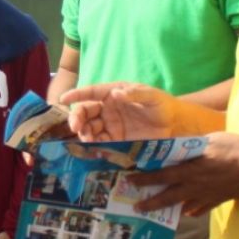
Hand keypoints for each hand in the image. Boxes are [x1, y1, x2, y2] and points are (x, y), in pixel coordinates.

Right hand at [60, 82, 180, 140]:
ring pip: (90, 127)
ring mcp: (111, 125)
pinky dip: (95, 144)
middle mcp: (108, 108)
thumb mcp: (151, 96)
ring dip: (84, 132)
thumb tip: (116, 94)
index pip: (91, 92)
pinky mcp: (116, 140)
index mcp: (113, 93)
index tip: (63, 99)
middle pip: (86, 111)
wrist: (175, 125)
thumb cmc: (163, 105)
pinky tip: (95, 146)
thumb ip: (134, 94)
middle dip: (77, 118)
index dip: (77, 94)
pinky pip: (100, 141)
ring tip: (86, 138)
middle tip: (76, 126)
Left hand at [127, 132, 238, 215]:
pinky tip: (189, 212)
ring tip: (159, 212)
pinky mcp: (220, 199)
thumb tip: (181, 144)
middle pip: (169, 196)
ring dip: (169, 208)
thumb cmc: (237, 150)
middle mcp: (196, 185)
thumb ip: (195, 144)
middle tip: (137, 207)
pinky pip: (203, 208)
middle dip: (151, 202)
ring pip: (183, 204)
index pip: (163, 175)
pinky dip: (194, 210)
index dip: (145, 178)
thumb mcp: (212, 140)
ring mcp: (208, 195)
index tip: (131, 181)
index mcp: (192, 169)